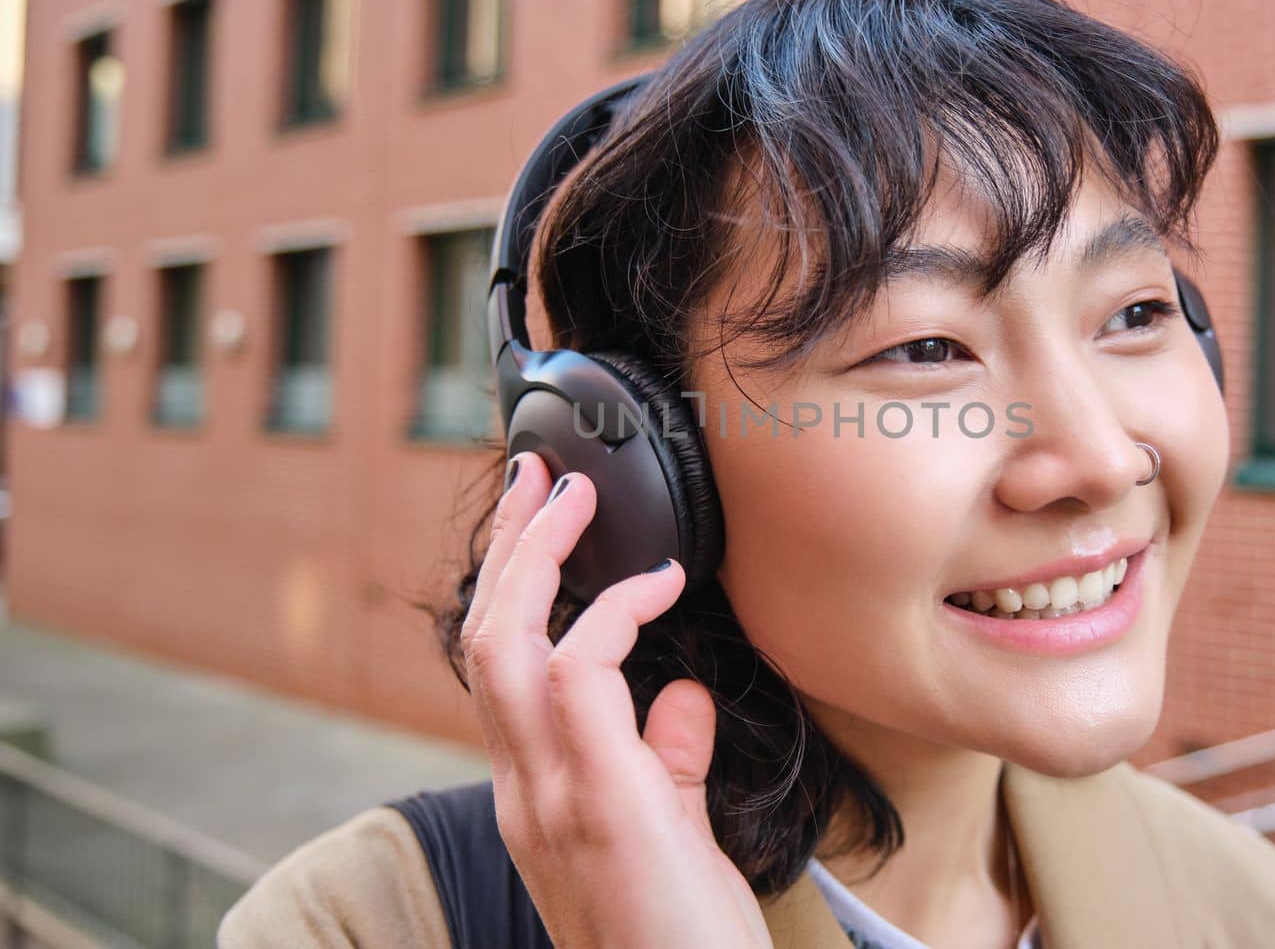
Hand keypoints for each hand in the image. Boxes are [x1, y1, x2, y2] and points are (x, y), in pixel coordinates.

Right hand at [461, 452, 772, 948]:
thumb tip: (679, 691)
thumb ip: (666, 759)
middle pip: (485, 639)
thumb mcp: (669, 831)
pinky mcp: (598, 800)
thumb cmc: (684, 935)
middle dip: (510, 549)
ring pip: (504, 644)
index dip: (513, 592)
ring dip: (537, 557)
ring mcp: (550, 796)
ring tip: (572, 493)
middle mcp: (525, 791)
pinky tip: (658, 584)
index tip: (553, 529)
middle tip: (541, 476)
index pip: (499, 672)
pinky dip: (612, 613)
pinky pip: (578, 674)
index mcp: (537, 794)